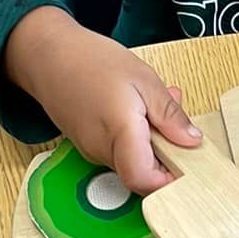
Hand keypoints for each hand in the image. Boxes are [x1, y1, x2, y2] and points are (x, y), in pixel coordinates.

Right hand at [4, 6, 200, 194]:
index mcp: (120, 134)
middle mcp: (103, 151)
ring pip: (133, 161)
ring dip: (151, 139)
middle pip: (143, 173)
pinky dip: (134, 136)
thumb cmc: (91, 61)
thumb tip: (191, 141)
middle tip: (173, 114)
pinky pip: (119, 151)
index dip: (170, 181)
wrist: (47, 55)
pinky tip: (134, 107)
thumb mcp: (144, 78)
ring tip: (151, 101)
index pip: (145, 182)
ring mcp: (92, 151)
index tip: (187, 162)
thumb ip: (169, 115)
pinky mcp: (87, 146)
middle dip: (167, 150)